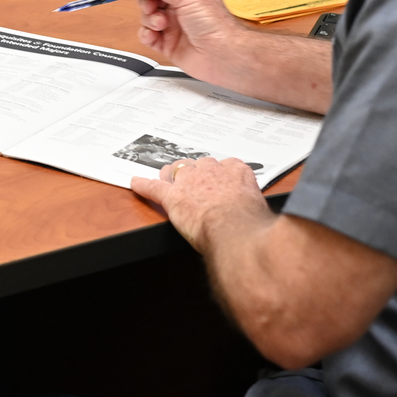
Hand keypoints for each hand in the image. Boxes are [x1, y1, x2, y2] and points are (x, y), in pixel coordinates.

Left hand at [128, 156, 268, 251]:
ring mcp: (190, 182)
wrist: (235, 231)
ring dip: (172, 176)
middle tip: (195, 188)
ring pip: (176, 170)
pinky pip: (153, 187)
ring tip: (169, 182)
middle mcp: (211, 171)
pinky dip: (143, 185)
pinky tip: (136, 183)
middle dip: (195, 175)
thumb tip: (255, 212)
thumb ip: (253, 201)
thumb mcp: (260, 207)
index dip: (218, 176)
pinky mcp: (172, 196)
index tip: (219, 183)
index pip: (225, 166)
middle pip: (198, 165)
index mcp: (236, 171)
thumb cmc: (250, 223)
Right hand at [131, 0, 245, 73]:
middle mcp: (182, 5)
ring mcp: (174, 24)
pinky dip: (147, 34)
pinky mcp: (167, 42)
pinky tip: (154, 35)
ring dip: (149, 18)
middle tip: (152, 6)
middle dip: (148, 0)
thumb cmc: (217, 26)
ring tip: (162, 24)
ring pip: (148, 14)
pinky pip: (147, 34)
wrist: (223, 56)